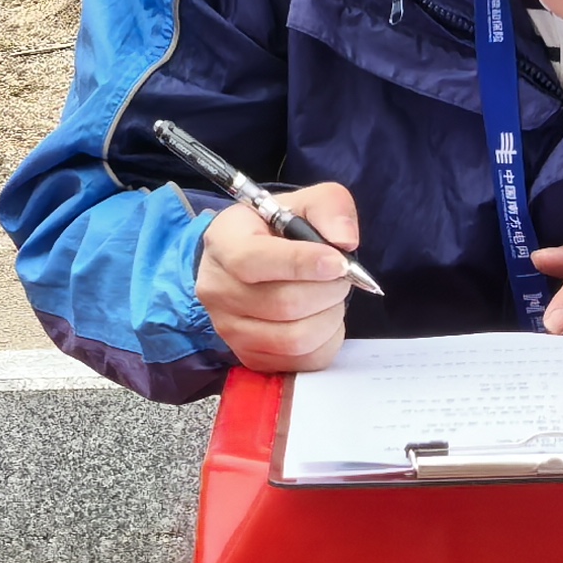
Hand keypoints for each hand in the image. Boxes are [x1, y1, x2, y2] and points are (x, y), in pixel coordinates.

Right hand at [196, 182, 361, 375]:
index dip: (301, 263)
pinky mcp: (250, 356)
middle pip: (283, 304)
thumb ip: (329, 207)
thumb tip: (345, 242)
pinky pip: (302, 361)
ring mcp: (229, 329)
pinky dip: (326, 341)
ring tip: (330, 297)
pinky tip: (322, 318)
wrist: (249, 263)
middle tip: (341, 276)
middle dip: (328, 290)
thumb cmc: (276, 231)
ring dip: (330, 317)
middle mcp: (217, 289)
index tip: (338, 262)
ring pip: (295, 338)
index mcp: (224, 242)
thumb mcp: (303, 202)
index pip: (253, 260)